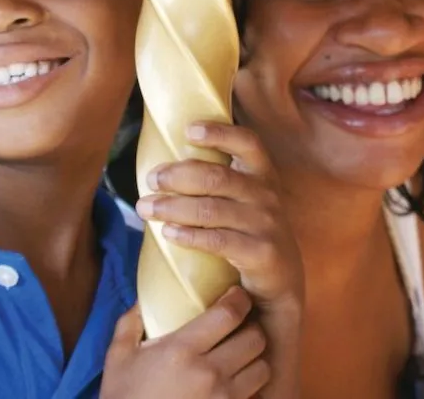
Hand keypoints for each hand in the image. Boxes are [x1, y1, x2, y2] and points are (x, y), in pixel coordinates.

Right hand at [101, 286, 270, 398]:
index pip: (228, 314)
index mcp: (181, 351)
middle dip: (251, 329)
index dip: (239, 300)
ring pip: (263, 368)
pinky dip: (251, 389)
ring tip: (241, 359)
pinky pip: (256, 396)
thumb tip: (143, 300)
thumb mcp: (118, 358)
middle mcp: (208, 374)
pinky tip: (237, 385)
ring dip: (255, 361)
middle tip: (240, 328)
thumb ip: (130, 324)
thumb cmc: (124, 398)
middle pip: (255, 338)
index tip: (237, 296)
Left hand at [136, 122, 302, 397]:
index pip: (248, 143)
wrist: (277, 293)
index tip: (189, 129)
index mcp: (262, 177)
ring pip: (213, 208)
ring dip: (174, 206)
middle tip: (149, 179)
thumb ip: (212, 184)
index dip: (221, 133)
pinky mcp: (264, 254)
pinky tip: (168, 234)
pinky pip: (221, 240)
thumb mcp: (238, 207)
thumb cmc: (246, 240)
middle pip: (218, 176)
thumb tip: (160, 166)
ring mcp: (269, 225)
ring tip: (145, 208)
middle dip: (178, 175)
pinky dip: (191, 236)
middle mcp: (268, 196)